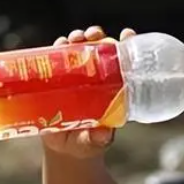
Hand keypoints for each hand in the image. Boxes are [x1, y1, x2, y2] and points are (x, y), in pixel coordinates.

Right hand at [41, 26, 135, 158]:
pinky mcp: (56, 79)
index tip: (127, 35)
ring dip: (77, 39)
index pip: (123, 62)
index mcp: (113, 89)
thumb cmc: (87, 144)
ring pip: (77, 50)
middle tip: (94, 36)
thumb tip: (103, 135)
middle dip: (97, 36)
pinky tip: (57, 46)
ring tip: (75, 39)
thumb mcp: (94, 143)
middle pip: (99, 49)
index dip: (127, 45)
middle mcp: (96, 78)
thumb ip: (98, 139)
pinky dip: (56, 50)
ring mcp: (76, 77)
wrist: (65, 148)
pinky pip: (56, 60)